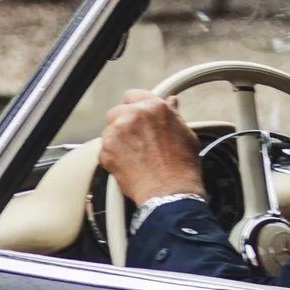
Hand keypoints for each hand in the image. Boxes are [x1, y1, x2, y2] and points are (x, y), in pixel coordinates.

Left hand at [101, 93, 207, 207]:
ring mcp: (116, 133)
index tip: (138, 118)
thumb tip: (171, 103)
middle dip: (124, 124)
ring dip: (117, 139)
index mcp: (153, 107)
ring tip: (134, 156)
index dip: (136, 108)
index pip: (133, 96)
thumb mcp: (186, 134)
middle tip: (137, 141)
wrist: (169, 193)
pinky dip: (112, 157)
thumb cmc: (181, 168)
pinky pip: (104, 149)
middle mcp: (132, 115)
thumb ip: (173, 114)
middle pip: (118, 112)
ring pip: (109, 130)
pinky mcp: (105, 151)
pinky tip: (128, 166)